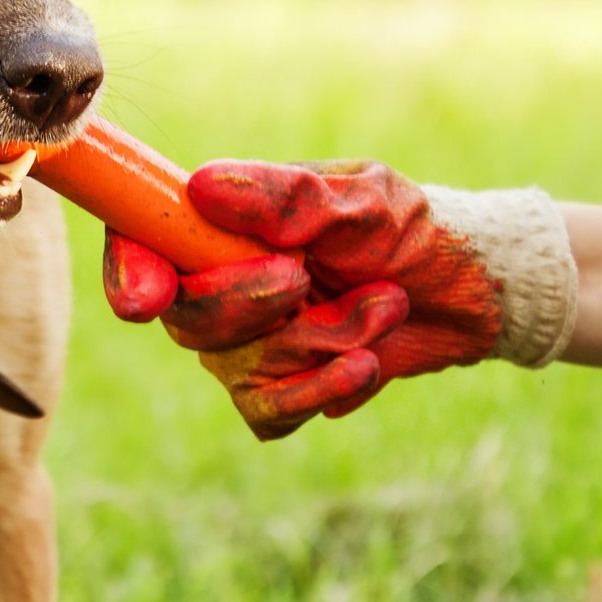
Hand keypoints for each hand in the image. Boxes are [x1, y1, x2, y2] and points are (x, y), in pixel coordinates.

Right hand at [104, 159, 576, 439]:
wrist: (472, 294)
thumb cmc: (413, 229)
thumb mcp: (365, 201)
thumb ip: (289, 200)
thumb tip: (201, 188)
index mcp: (225, 220)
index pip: (144, 239)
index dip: (129, 269)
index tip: (148, 298)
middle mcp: (221, 279)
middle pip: (189, 319)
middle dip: (252, 308)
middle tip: (306, 280)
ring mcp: (249, 338)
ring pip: (237, 370)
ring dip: (318, 346)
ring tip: (381, 307)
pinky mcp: (282, 386)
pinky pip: (266, 413)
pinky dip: (320, 390)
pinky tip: (367, 363)